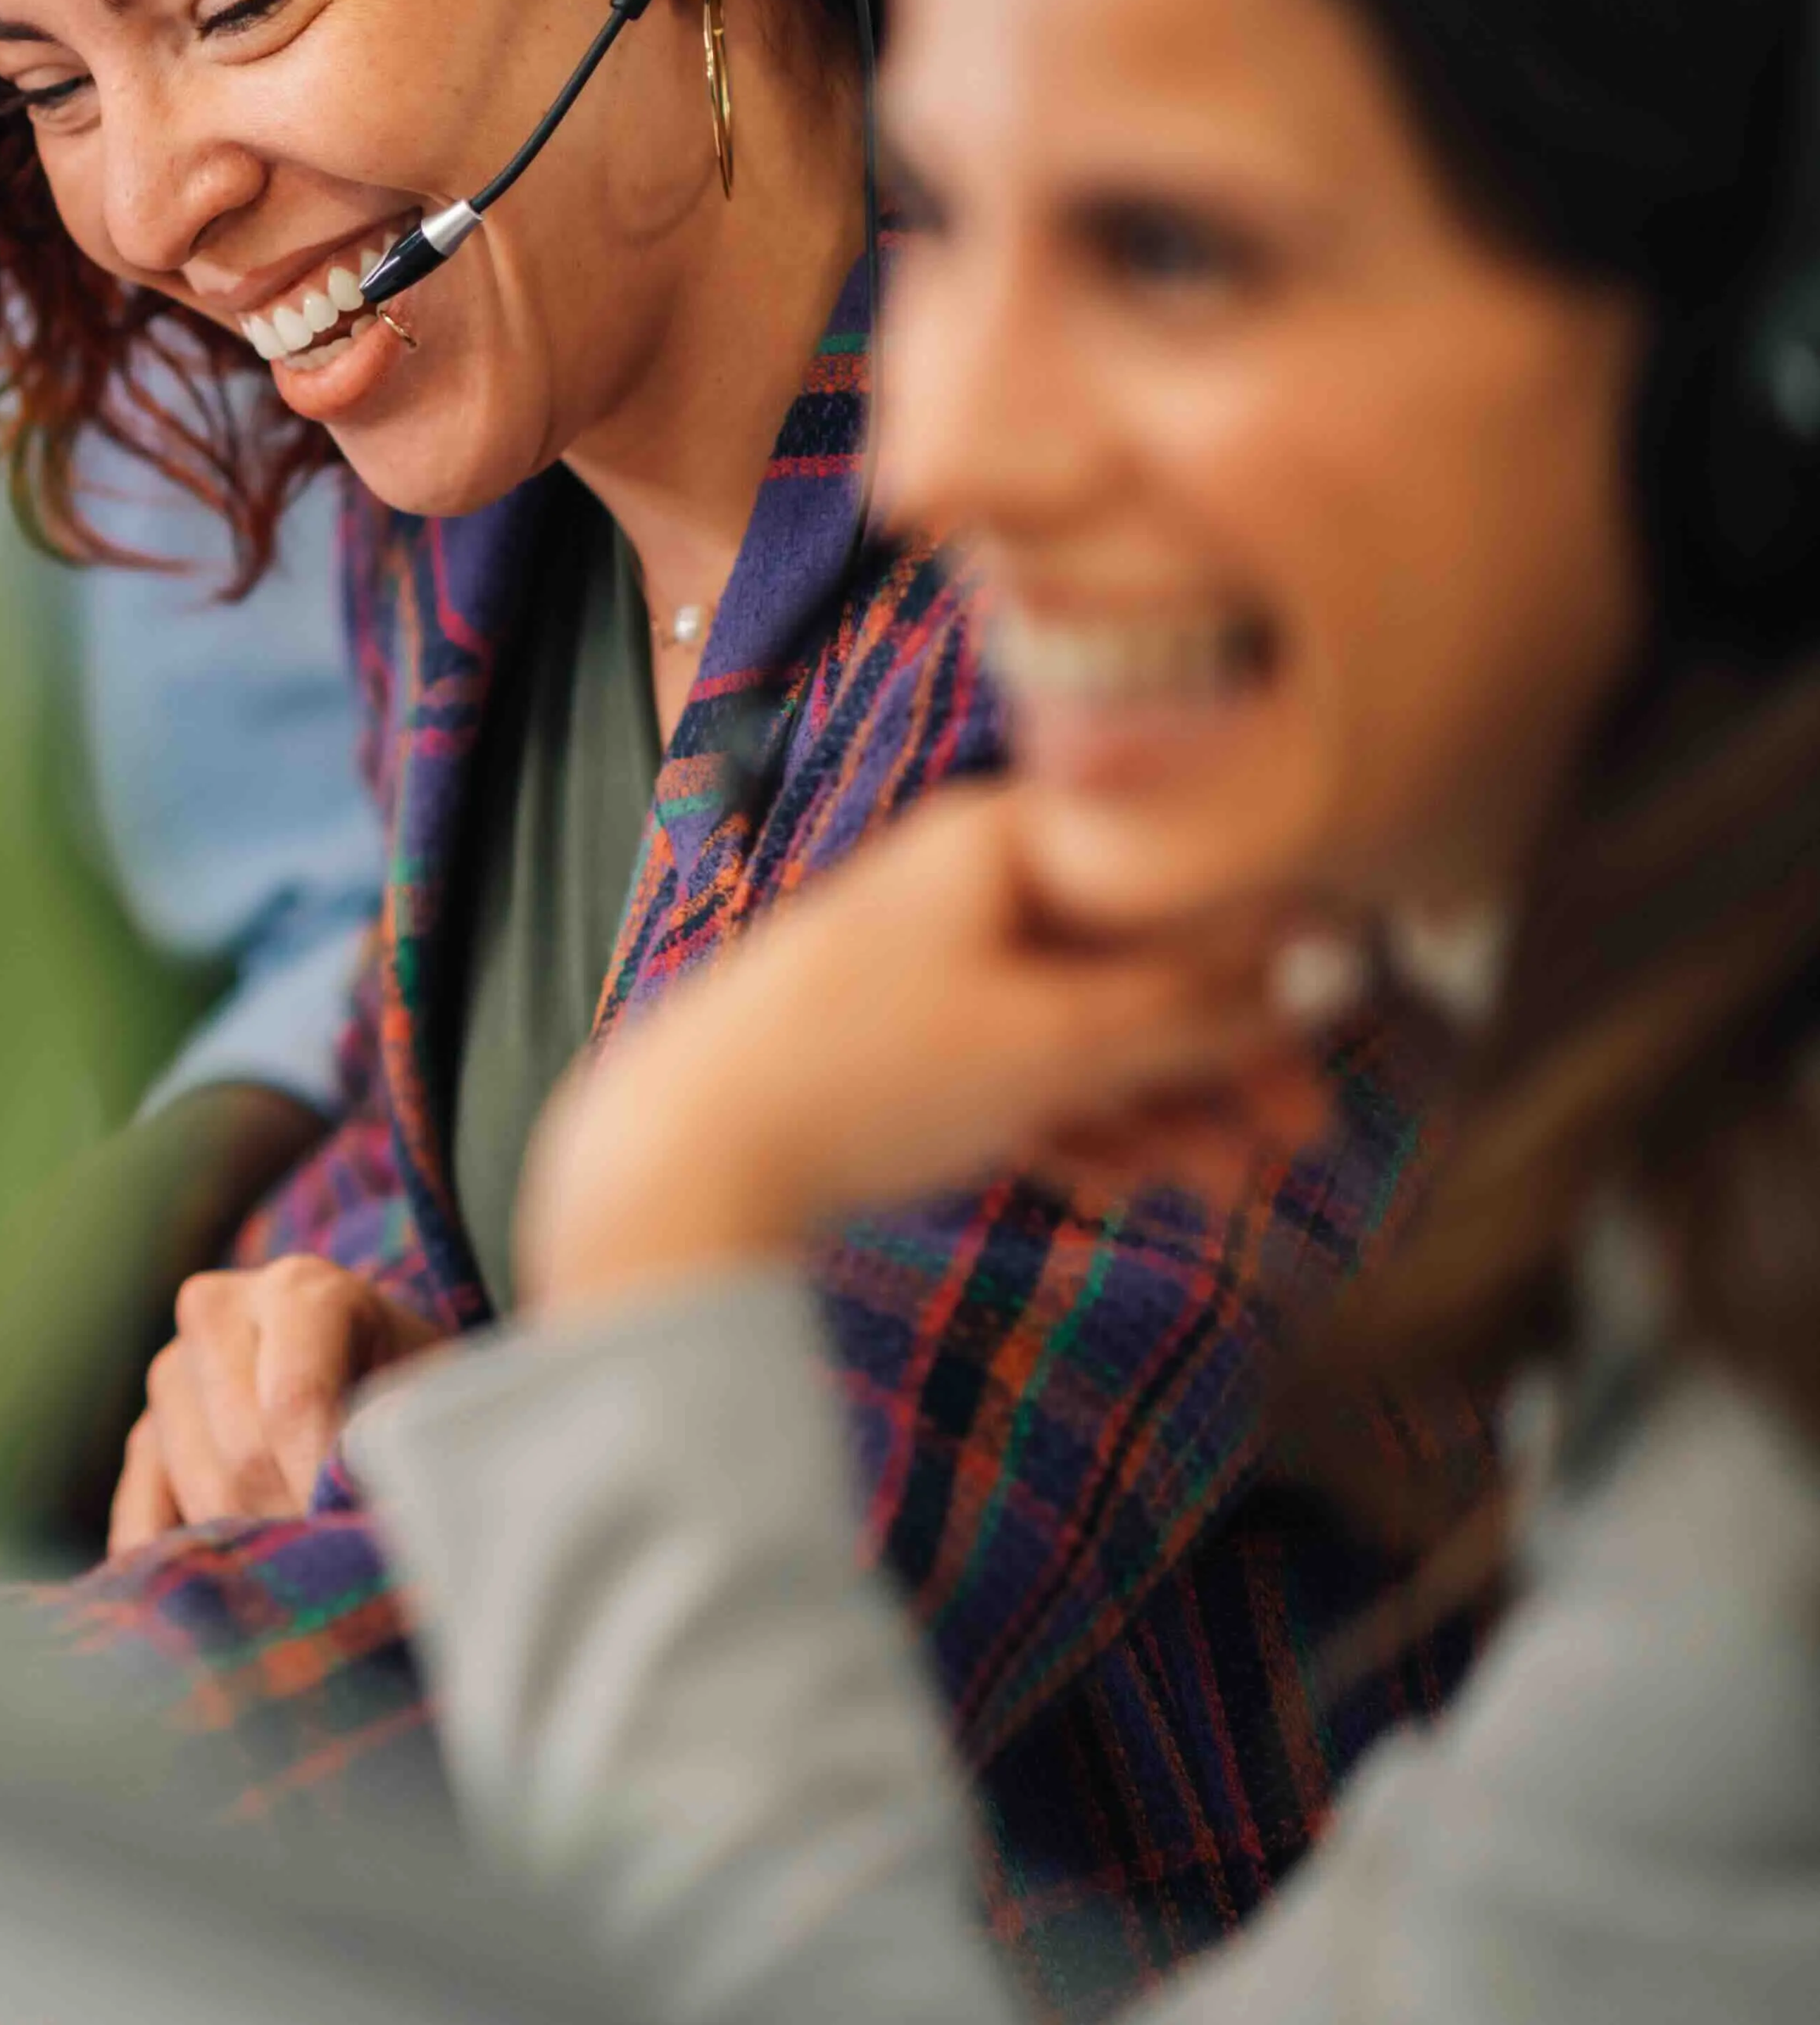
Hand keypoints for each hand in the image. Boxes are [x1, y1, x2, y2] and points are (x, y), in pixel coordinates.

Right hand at [106, 1254, 447, 1553]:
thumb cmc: (415, 1394)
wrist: (378, 1373)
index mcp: (299, 1290)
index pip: (293, 1403)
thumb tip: (355, 1521)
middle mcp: (217, 1313)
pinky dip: (192, 1569)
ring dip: (258, 1551)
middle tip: (350, 1568)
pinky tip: (241, 1590)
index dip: (324, 1487)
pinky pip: (143, 1523)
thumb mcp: (427, 1400)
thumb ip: (393, 1443)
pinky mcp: (145, 1435)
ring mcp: (170, 1374)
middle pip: (243, 1458)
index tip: (360, 1542)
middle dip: (298, 1527)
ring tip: (316, 1570)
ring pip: (199, 1498)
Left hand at [519, 786, 1338, 1316]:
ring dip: (1160, 1097)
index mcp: (997, 841)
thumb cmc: (870, 1076)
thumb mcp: (1060, 1044)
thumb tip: (1330, 962)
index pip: (1168, 871)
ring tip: (1227, 1180)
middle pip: (1128, 956)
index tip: (1338, 1029)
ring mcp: (921, 963)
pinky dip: (1072, 1119)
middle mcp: (959, 883)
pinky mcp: (890, 1043)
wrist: (685, 1156)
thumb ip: (1199, 1005)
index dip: (1264, 952)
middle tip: (1303, 1133)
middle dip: (1221, 1046)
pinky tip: (1131, 1183)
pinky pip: (1010, 1068)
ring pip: (1076, 1024)